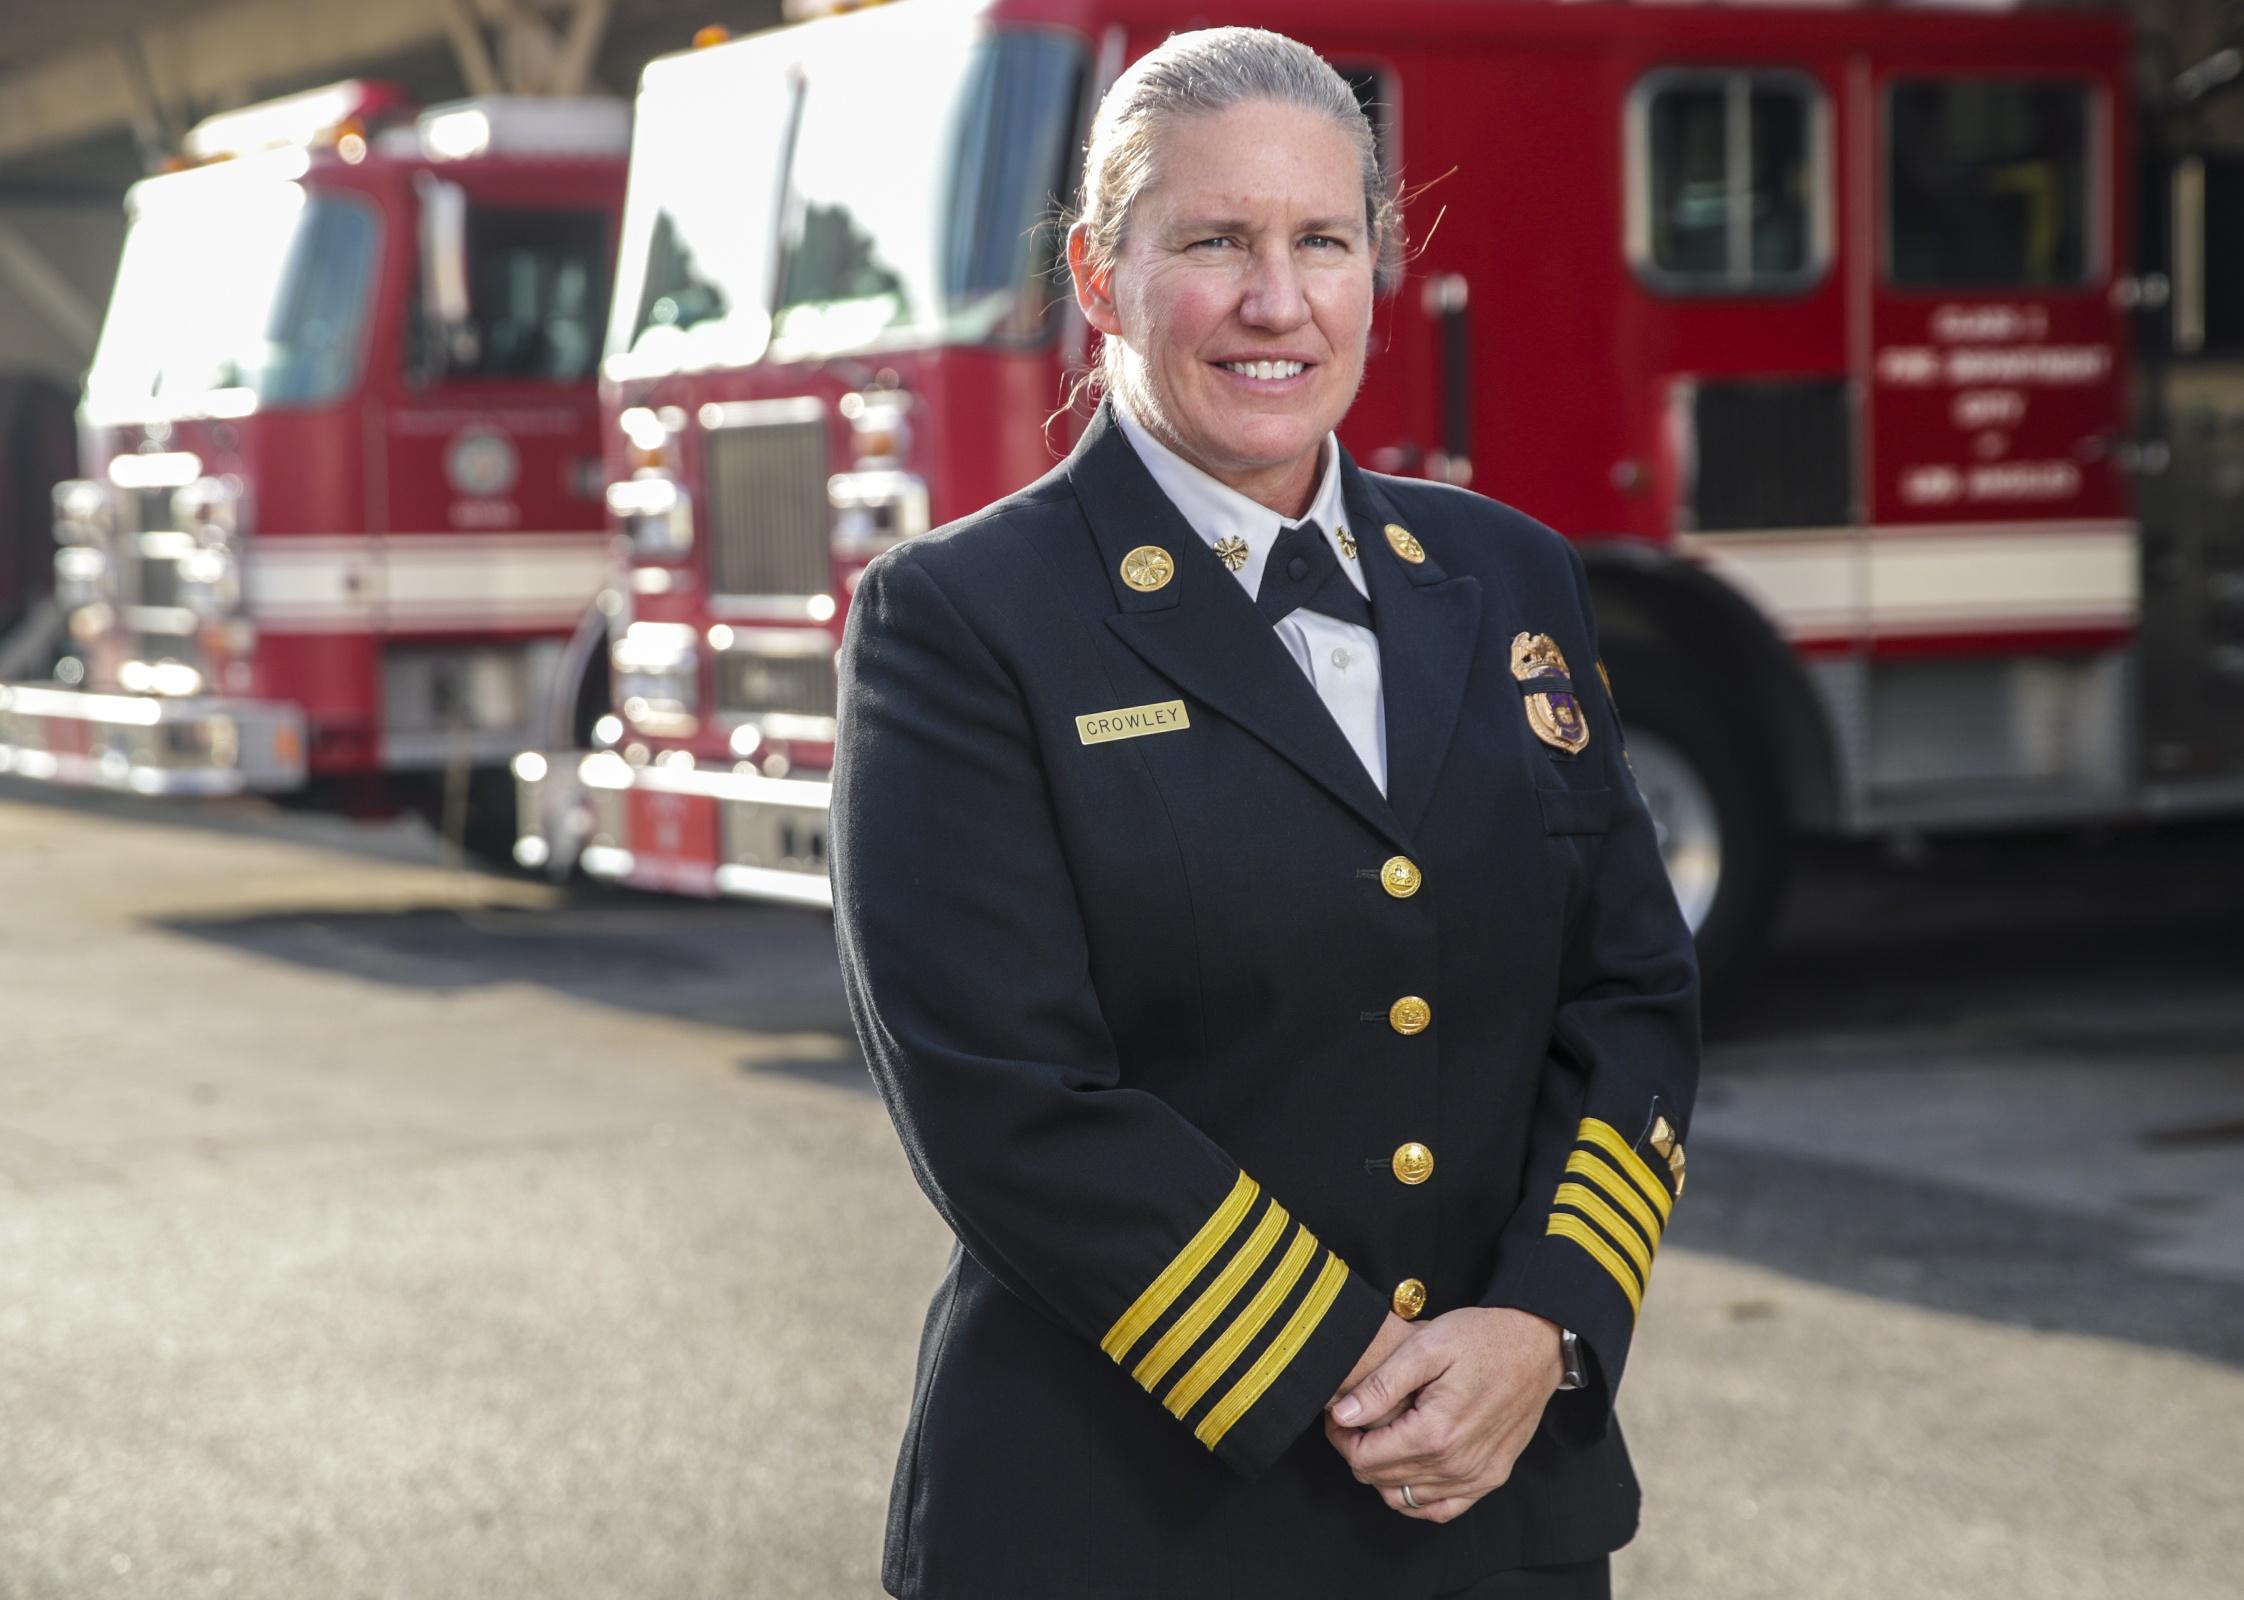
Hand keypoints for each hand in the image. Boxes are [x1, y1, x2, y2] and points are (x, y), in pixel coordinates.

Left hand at [1321, 1307, 1564, 1522]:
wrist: (1536, 1346)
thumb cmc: (1482, 1339)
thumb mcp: (1426, 1346)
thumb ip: (1381, 1385)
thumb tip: (1343, 1414)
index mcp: (1435, 1433)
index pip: (1364, 1458)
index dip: (1341, 1438)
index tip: (1338, 1416)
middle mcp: (1456, 1465)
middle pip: (1380, 1480)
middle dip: (1357, 1451)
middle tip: (1354, 1420)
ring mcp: (1476, 1477)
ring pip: (1405, 1498)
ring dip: (1383, 1473)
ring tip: (1381, 1437)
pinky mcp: (1490, 1478)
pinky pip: (1441, 1509)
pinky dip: (1416, 1496)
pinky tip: (1409, 1468)